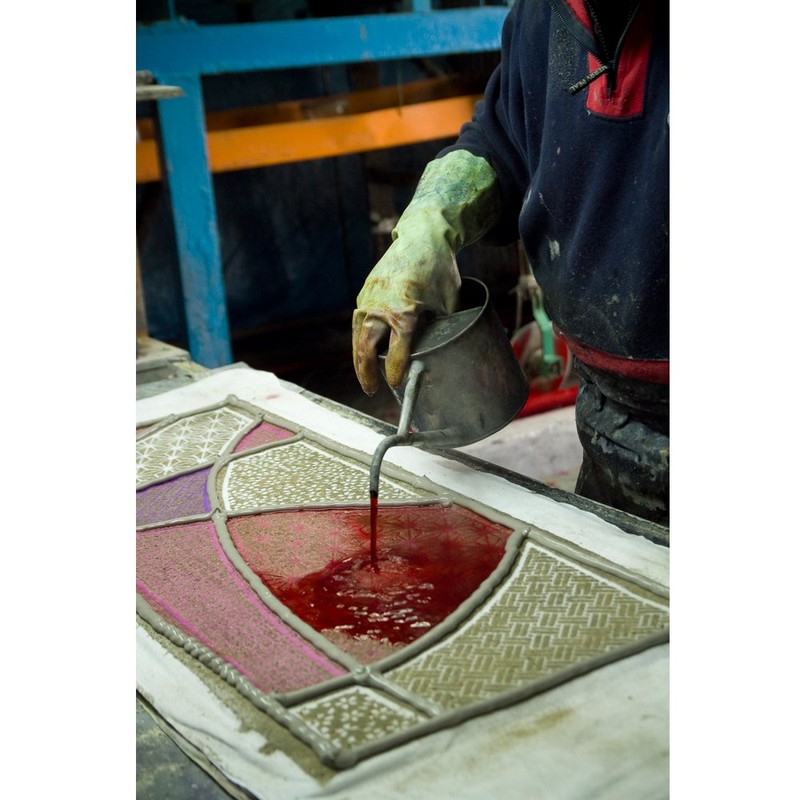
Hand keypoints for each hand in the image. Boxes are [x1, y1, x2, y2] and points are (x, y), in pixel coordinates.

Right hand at [352, 220, 459, 394]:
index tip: (396, 384)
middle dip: (367, 372)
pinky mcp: (365, 292)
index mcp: (403, 310)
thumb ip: (441, 328)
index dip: (396, 371)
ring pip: (359, 336)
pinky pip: (360, 321)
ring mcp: (369, 298)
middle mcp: (380, 306)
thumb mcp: (447, 303)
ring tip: (365, 377)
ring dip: (359, 359)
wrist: (422, 236)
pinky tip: (366, 350)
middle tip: (372, 390)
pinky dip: (361, 339)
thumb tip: (443, 352)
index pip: (396, 351)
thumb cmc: (439, 270)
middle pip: (367, 347)